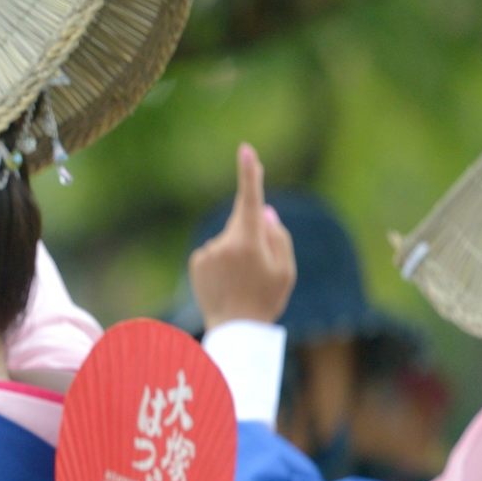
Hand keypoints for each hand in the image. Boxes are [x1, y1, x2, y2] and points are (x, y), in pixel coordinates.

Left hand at [189, 144, 296, 328]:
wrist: (234, 330)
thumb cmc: (266, 299)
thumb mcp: (285, 268)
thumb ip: (277, 235)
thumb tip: (263, 210)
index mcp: (248, 240)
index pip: (248, 199)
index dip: (249, 173)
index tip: (245, 150)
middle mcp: (223, 241)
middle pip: (242, 223)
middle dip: (253, 233)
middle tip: (260, 267)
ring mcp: (207, 251)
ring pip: (230, 241)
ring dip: (238, 253)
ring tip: (243, 283)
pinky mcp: (196, 262)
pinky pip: (216, 253)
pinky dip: (224, 263)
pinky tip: (227, 284)